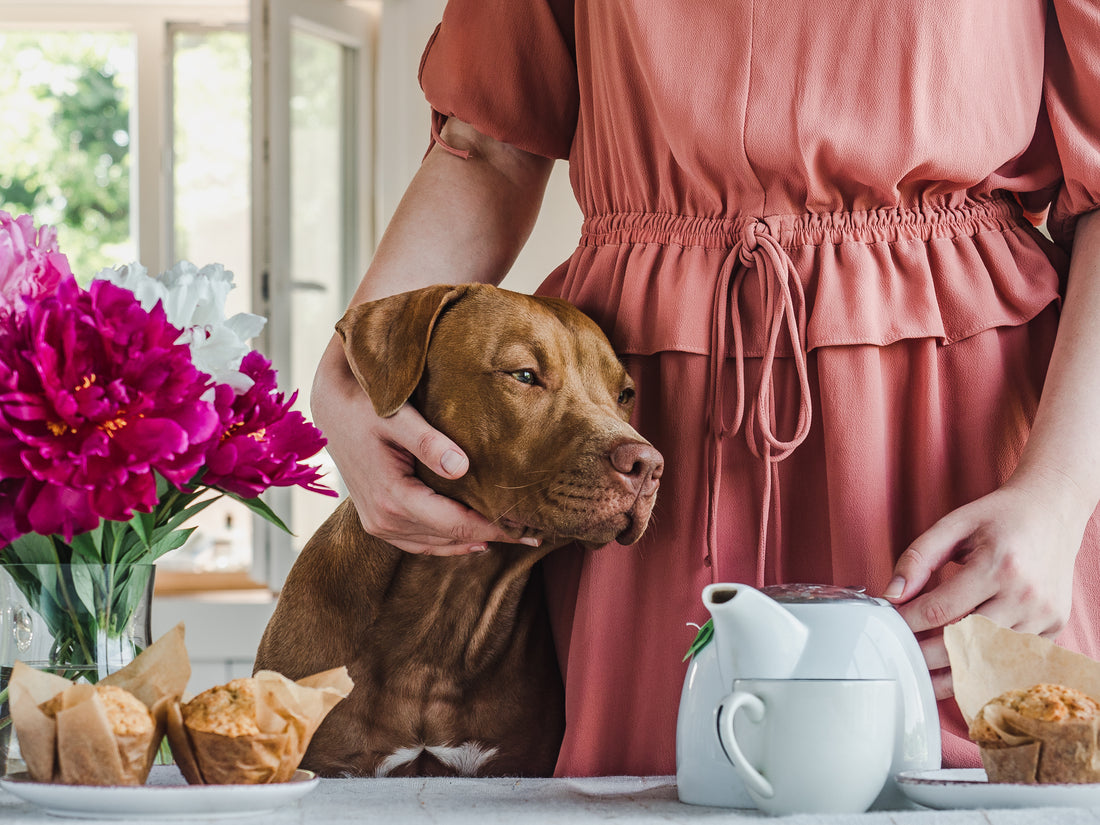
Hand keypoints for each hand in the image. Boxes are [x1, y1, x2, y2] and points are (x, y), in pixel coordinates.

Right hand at [311, 337, 522, 554]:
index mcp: (392, 497)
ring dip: (473, 542)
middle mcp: (383, 520)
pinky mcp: (377, 522)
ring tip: (513, 535)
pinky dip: (448, 544)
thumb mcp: (397, 416)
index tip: (529, 528)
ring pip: (436, 545)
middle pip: (450, 538)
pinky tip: (475, 541)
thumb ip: (428, 441)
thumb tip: (463, 467)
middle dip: (493, 536)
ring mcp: (377, 524)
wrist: (332, 408)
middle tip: (534, 532)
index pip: (456, 524)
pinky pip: (419, 543)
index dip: (496, 528)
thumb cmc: (367, 405)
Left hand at [883, 470, 1088, 700]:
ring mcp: (1044, 616)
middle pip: (963, 642)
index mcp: (999, 565)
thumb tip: (892, 594)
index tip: (886, 626)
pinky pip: (1011, 659)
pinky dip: (983, 668)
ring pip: (988, 659)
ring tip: (921, 671)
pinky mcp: (1054, 627)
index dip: (906, 623)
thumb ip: (918, 557)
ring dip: (951, 669)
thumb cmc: (1001, 517)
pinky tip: (956, 670)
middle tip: (898, 656)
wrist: (1054, 511)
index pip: (940, 610)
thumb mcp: (954, 524)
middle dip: (923, 654)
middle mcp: (1026, 595)